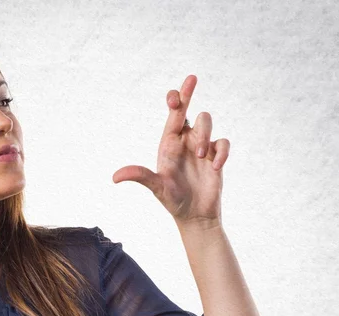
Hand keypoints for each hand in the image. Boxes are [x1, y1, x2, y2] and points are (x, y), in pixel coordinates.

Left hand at [112, 74, 227, 227]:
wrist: (194, 215)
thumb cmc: (172, 200)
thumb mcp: (156, 187)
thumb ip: (140, 177)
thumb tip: (115, 177)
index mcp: (169, 144)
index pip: (173, 115)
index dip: (175, 99)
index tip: (175, 95)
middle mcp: (185, 141)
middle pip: (190, 110)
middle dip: (188, 93)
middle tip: (191, 78)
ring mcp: (202, 147)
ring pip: (207, 122)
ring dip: (203, 136)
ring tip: (200, 157)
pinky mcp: (216, 156)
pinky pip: (223, 142)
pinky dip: (221, 152)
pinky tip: (216, 167)